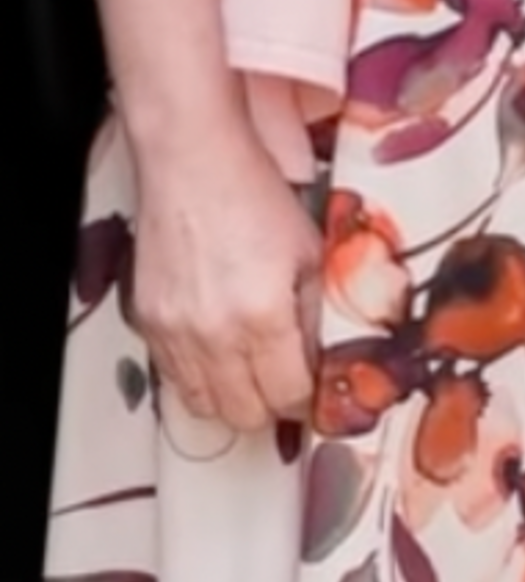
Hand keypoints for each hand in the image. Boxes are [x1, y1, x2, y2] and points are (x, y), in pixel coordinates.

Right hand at [128, 123, 320, 433]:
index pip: (287, 395)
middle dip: (271, 406)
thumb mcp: (312, 253)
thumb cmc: (255, 198)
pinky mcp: (147, 324)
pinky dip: (198, 377)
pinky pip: (172, 377)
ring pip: (202, 404)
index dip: (306, 399)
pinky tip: (218, 354)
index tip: (315, 391)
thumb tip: (320, 358)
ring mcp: (174, 333)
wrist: (194, 167)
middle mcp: (212, 335)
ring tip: (253, 373)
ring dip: (232, 398)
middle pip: (243, 414)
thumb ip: (317, 313)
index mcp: (263, 317)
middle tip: (287, 385)